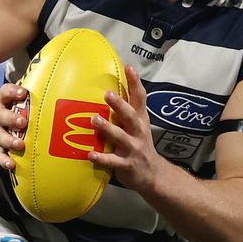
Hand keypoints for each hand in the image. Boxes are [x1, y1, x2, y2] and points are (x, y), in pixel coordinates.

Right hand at [0, 83, 27, 169]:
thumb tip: (48, 80)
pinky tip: (12, 164)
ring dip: (8, 140)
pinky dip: (4, 160)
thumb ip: (28, 94)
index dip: (12, 91)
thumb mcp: (16, 99)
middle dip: (10, 118)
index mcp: (1, 99)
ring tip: (19, 145)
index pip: (4, 92)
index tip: (23, 93)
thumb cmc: (11, 109)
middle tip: (23, 122)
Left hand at [89, 65, 164, 192]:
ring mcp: (133, 148)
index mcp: (140, 119)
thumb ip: (126, 109)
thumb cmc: (139, 143)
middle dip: (120, 105)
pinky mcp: (127, 164)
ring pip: (121, 137)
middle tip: (107, 94)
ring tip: (94, 120)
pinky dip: (101, 158)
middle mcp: (138, 131)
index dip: (135, 82)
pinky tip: (90, 154)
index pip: (140, 98)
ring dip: (107, 128)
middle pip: (131, 115)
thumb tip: (109, 87)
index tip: (129, 67)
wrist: (152, 173)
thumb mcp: (138, 124)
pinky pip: (113, 161)